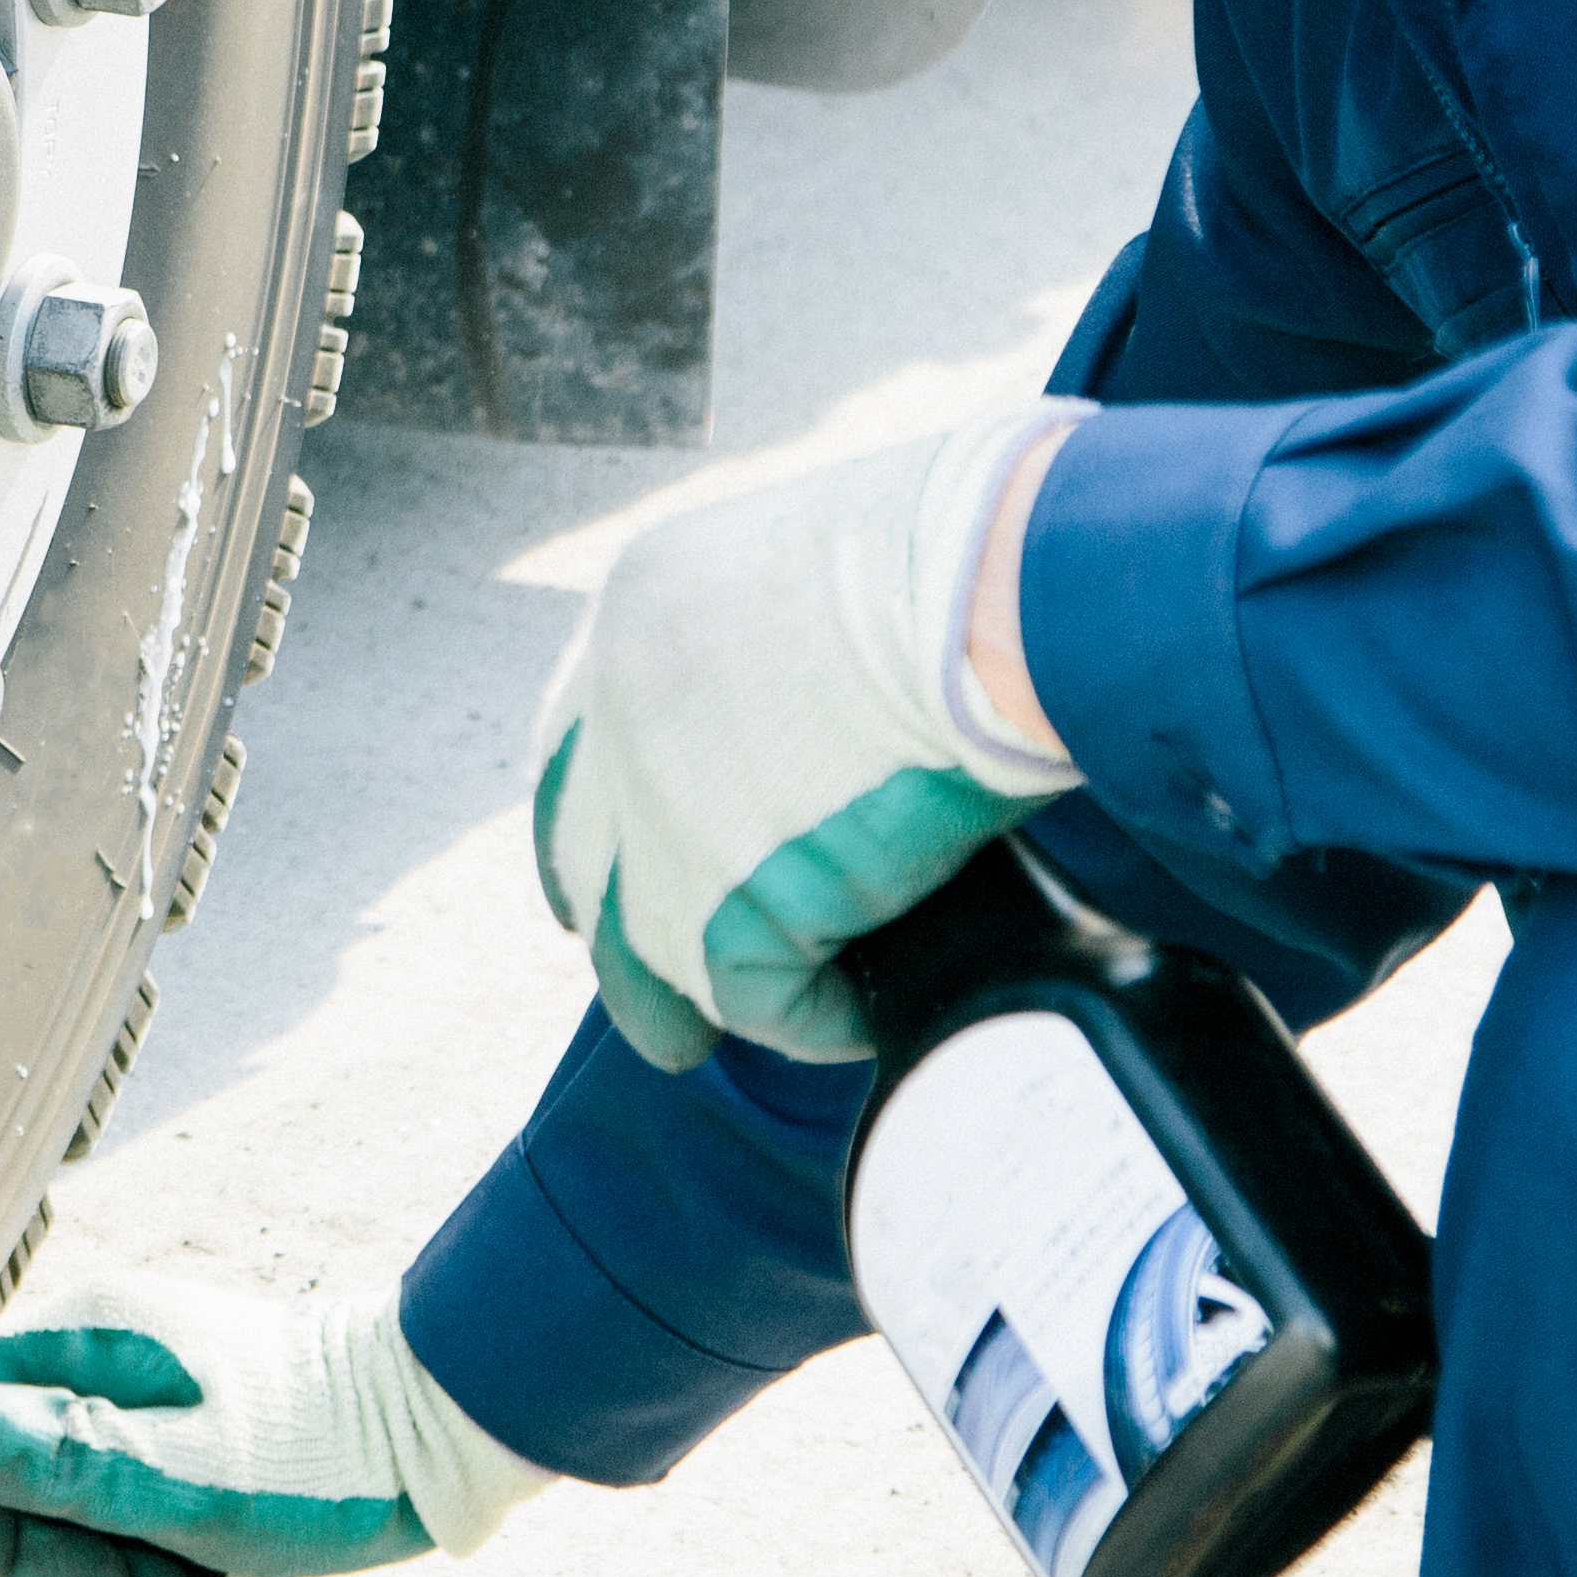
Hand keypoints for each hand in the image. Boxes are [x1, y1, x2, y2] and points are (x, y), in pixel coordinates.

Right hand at [0, 1277, 547, 1576]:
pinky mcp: (185, 1471)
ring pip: (72, 1532)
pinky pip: (134, 1546)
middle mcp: (102, 1374)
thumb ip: (62, 1459)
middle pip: (7, 1489)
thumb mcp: (187, 1475)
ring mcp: (144, 1424)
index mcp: (85, 1341)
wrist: (447, 1441)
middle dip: (57, 1576)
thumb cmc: (326, 1451)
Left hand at [533, 404, 1084, 1067]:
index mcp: (642, 609)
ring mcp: (659, 817)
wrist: (992, 589)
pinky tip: (864, 1009)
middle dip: (618, 927)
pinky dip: (816, 1015)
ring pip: (650, 948)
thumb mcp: (825, 563)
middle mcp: (618, 712)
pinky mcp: (724, 906)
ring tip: (763, 1023)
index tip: (625, 857)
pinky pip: (760, 1000)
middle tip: (661, 989)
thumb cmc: (965, 553)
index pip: (583, 735)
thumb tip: (835, 720)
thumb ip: (790, 642)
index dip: (605, 809)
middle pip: (584, 855)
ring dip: (706, 998)